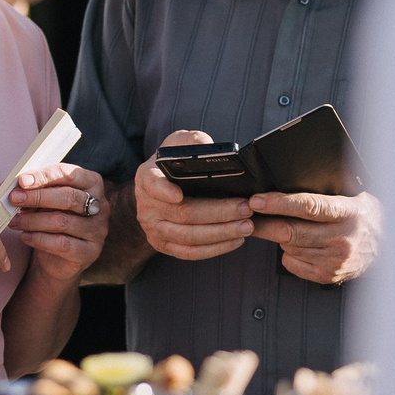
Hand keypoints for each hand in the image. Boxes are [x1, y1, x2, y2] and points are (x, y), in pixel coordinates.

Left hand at [2, 161, 107, 284]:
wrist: (57, 258)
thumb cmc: (51, 220)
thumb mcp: (43, 200)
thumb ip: (31, 189)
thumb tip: (8, 184)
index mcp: (92, 183)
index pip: (70, 174)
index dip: (44, 176)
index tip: (22, 181)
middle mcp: (100, 205)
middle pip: (68, 197)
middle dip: (37, 197)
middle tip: (14, 199)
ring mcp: (98, 230)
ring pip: (62, 221)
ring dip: (33, 220)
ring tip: (14, 221)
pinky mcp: (90, 251)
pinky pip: (61, 244)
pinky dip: (39, 239)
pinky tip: (25, 237)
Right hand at [133, 131, 253, 260]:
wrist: (157, 191)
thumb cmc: (173, 165)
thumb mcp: (179, 145)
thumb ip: (193, 142)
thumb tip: (210, 147)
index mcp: (147, 177)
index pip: (152, 184)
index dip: (163, 190)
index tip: (178, 195)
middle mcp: (146, 206)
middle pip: (183, 213)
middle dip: (218, 212)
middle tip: (246, 208)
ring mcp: (154, 229)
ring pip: (189, 237)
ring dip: (221, 233)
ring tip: (247, 226)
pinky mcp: (164, 245)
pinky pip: (190, 253)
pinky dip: (215, 249)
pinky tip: (236, 240)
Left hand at [248, 190, 381, 284]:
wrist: (388, 246)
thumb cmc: (363, 216)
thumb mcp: (351, 196)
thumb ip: (324, 191)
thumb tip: (288, 178)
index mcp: (348, 213)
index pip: (308, 207)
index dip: (279, 203)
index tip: (257, 200)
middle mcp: (341, 238)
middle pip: (291, 231)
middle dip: (264, 222)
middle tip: (248, 213)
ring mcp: (335, 260)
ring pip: (289, 247)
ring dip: (279, 236)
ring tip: (283, 225)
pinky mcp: (328, 275)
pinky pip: (292, 263)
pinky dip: (288, 253)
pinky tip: (298, 243)